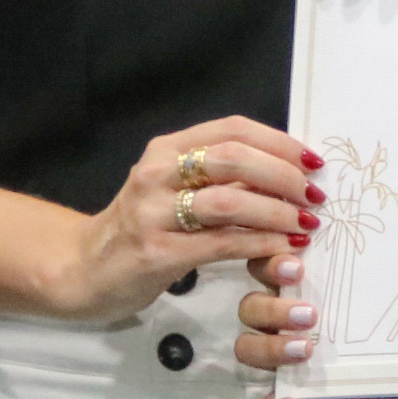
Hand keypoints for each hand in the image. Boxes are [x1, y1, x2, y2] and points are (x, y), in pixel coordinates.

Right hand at [56, 117, 320, 322]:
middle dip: (284, 176)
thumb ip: (219, 178)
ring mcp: (153, 212)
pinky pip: (220, 244)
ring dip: (276, 213)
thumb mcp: (174, 189)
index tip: (313, 162)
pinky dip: (259, 245)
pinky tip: (281, 249)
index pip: (233, 129)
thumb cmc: (142, 228)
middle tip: (313, 197)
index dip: (280, 143)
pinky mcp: (156, 252)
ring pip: (230, 202)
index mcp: (167, 149)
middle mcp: (157, 173)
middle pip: (234, 159)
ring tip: (304, 225)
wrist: (84, 269)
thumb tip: (287, 175)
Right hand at [238, 252, 397, 398]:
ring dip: (270, 348)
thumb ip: (385, 270)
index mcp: (299, 289)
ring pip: (247, 348)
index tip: (299, 266)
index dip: (270, 262)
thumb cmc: (395, 330)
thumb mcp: (390, 297)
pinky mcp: (291, 394)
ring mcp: (283, 358)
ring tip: (306, 350)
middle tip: (312, 316)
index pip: (264, 265)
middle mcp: (283, 320)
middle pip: (250, 307)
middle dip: (273, 308)